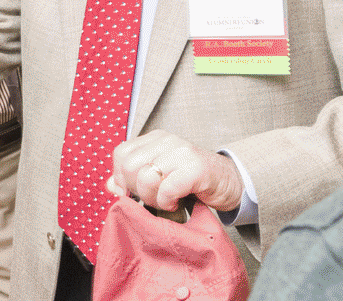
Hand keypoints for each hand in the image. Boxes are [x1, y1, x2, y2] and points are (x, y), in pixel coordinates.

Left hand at [108, 130, 244, 212]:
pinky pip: (167, 188)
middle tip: (153, 198)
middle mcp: (167, 141)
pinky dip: (167, 202)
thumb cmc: (191, 181)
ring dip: (153, 198)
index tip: (132, 192)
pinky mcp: (196, 168)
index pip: (121, 153)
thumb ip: (133, 179)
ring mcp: (182, 152)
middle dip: (137, 190)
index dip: (121, 177)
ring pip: (146, 178)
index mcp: (154, 139)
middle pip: (130, 167)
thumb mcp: (159, 176)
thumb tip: (111, 186)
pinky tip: (176, 202)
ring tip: (166, 201)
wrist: (231, 183)